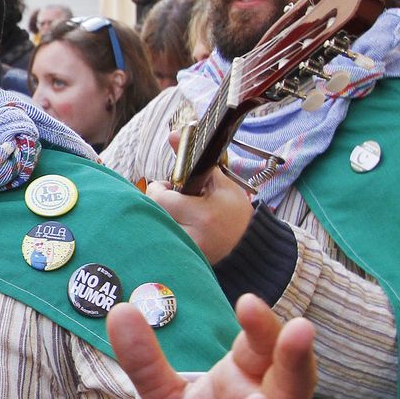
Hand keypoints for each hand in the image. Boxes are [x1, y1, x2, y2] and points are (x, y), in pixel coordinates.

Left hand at [145, 131, 254, 262]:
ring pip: (153, 229)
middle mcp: (193, 239)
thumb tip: (172, 134)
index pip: (160, 198)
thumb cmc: (234, 213)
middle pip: (152, 214)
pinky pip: (158, 244)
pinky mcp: (180, 264)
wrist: (247, 248)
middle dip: (159, 204)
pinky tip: (177, 231)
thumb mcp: (220, 183)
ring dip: (159, 219)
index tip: (168, 187)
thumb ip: (195, 159)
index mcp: (204, 217)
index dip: (160, 189)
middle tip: (173, 202)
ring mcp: (186, 255)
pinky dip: (162, 234)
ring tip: (178, 216)